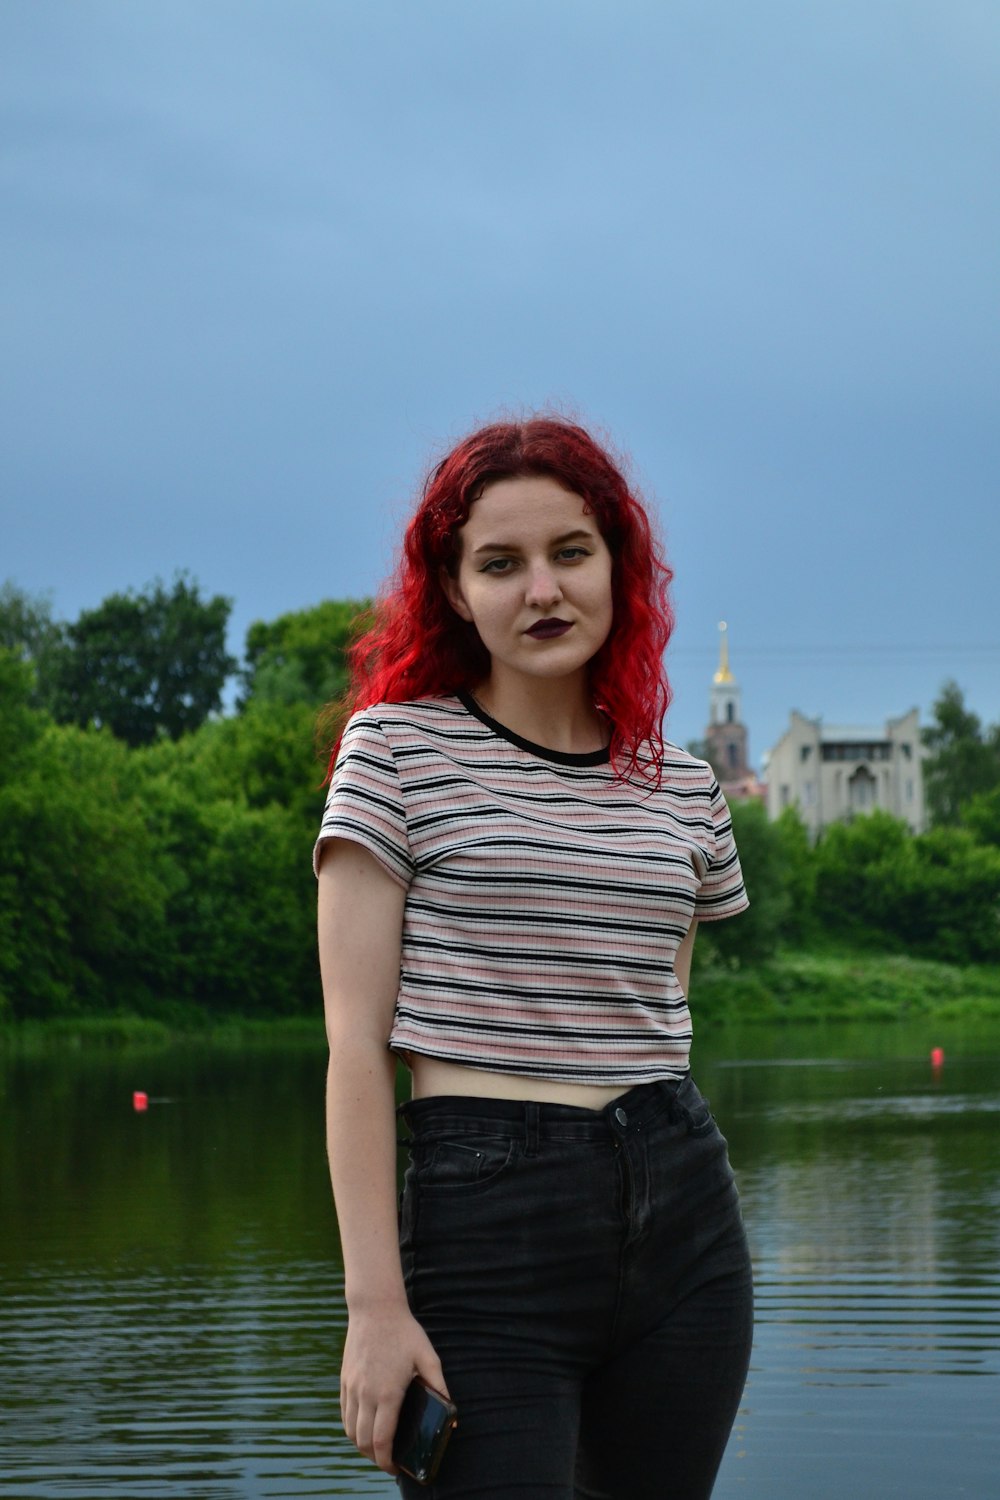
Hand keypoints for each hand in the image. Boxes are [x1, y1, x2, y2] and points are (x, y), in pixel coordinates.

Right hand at [340, 1301, 449, 1474]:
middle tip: (389, 1461)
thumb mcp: (429, 1357)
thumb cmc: (405, 1332)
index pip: (381, 1440)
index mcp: (387, 1393)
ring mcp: (352, 1387)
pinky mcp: (345, 1380)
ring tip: (376, 1448)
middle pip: (363, 1442)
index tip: (395, 1469)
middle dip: (375, 1458)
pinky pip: (344, 1414)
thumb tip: (453, 1414)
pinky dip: (352, 1428)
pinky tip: (363, 1427)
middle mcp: (365, 1394)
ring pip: (350, 1430)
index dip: (387, 1461)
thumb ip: (440, 1387)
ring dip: (361, 1446)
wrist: (375, 1308)